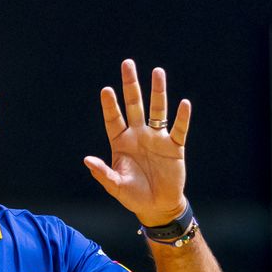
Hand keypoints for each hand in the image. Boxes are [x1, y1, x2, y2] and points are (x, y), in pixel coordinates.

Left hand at [84, 59, 190, 226]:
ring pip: (157, 111)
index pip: (114, 119)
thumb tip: (87, 160)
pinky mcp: (175, 147)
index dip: (110, 105)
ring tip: (158, 72)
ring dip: (158, 92)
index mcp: (121, 142)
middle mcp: (138, 135)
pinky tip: (184, 104)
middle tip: (127, 64)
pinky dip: (182, 118)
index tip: (107, 90)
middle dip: (131, 85)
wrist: (158, 207)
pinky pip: (179, 129)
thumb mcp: (116, 186)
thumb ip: (103, 173)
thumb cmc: (134, 196)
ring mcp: (157, 139)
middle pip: (134, 105)